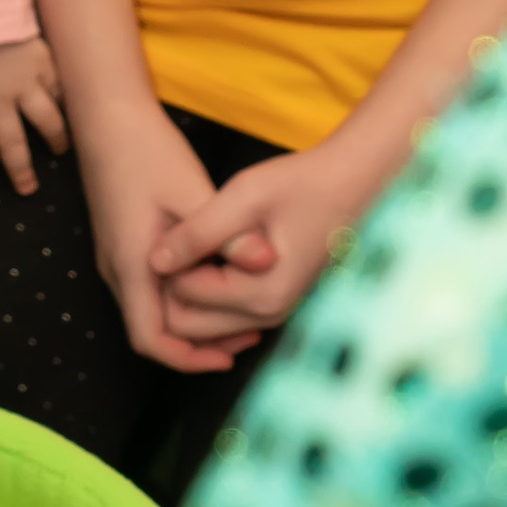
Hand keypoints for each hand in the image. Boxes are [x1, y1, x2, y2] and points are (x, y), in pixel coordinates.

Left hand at [0, 37, 67, 198]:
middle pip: (13, 144)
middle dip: (20, 170)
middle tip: (28, 189)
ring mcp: (24, 84)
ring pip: (45, 119)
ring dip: (54, 137)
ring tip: (62, 151)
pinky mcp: (41, 63)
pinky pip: (56, 86)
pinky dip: (63, 98)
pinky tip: (69, 107)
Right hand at [81, 101, 259, 373]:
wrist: (107, 118)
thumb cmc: (147, 151)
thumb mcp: (194, 191)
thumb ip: (228, 233)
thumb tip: (268, 263)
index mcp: (130, 264)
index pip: (150, 339)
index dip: (188, 359)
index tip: (228, 360)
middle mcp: (116, 269)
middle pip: (152, 331)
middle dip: (198, 345)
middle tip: (247, 340)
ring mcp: (115, 257)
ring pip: (152, 309)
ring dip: (192, 321)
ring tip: (239, 316)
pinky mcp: (122, 244)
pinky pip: (150, 287)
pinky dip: (183, 297)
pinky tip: (216, 279)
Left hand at [149, 133, 382, 347]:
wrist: (351, 183)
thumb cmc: (302, 184)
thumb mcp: (244, 196)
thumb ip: (198, 232)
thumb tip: (155, 261)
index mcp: (261, 295)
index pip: (182, 295)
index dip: (167, 260)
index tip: (175, 222)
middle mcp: (268, 315)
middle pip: (187, 323)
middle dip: (172, 284)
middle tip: (179, 234)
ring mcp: (272, 312)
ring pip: (201, 322)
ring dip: (187, 287)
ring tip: (195, 237)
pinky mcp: (272, 302)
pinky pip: (221, 312)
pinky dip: (205, 289)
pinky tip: (209, 249)